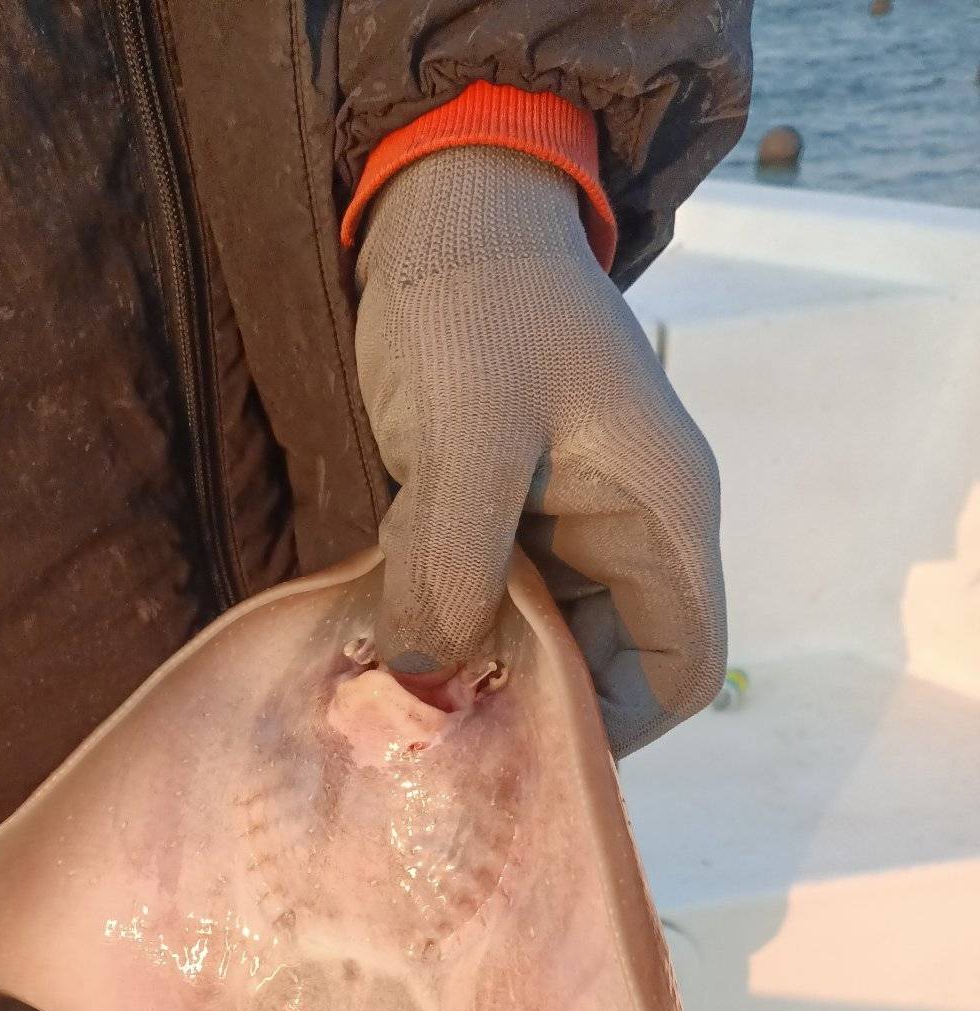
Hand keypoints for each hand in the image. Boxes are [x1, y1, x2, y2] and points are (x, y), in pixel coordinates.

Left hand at [355, 143, 725, 755]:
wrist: (441, 207)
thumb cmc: (477, 305)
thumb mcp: (469, 433)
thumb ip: (454, 560)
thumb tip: (425, 676)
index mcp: (661, 516)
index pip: (678, 667)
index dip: (617, 727)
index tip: (526, 752)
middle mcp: (625, 533)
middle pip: (600, 665)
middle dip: (524, 699)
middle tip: (433, 734)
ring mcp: (564, 524)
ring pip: (532, 636)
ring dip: (469, 662)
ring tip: (395, 687)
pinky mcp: (503, 513)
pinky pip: (484, 596)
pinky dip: (439, 619)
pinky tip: (382, 632)